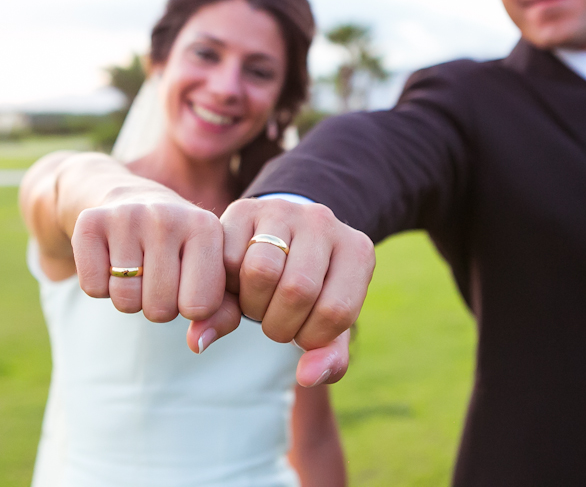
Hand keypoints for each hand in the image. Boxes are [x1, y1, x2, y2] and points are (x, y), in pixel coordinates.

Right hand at [70, 200, 225, 323]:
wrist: (130, 199)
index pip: (200, 307)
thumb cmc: (179, 247)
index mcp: (205, 227)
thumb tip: (198, 345)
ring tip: (135, 267)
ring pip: (125, 301)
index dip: (190, 307)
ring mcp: (126, 216)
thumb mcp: (210, 271)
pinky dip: (100, 286)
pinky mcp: (90, 222)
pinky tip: (110, 258)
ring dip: (129, 298)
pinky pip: (93, 288)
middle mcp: (167, 216)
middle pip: (160, 309)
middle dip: (157, 305)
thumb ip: (222, 313)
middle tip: (156, 275)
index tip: (186, 282)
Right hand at [189, 198, 374, 384]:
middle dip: (278, 324)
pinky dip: (228, 284)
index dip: (311, 337)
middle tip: (274, 323)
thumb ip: (328, 356)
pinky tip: (239, 285)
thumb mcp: (328, 323)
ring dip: (251, 305)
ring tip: (257, 306)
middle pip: (297, 289)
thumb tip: (307, 377)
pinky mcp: (246, 208)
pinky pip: (228, 257)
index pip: (336, 311)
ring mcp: (284, 210)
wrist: (285, 239)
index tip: (303, 334)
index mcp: (357, 250)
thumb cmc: (312, 291)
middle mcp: (324, 221)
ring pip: (260, 270)